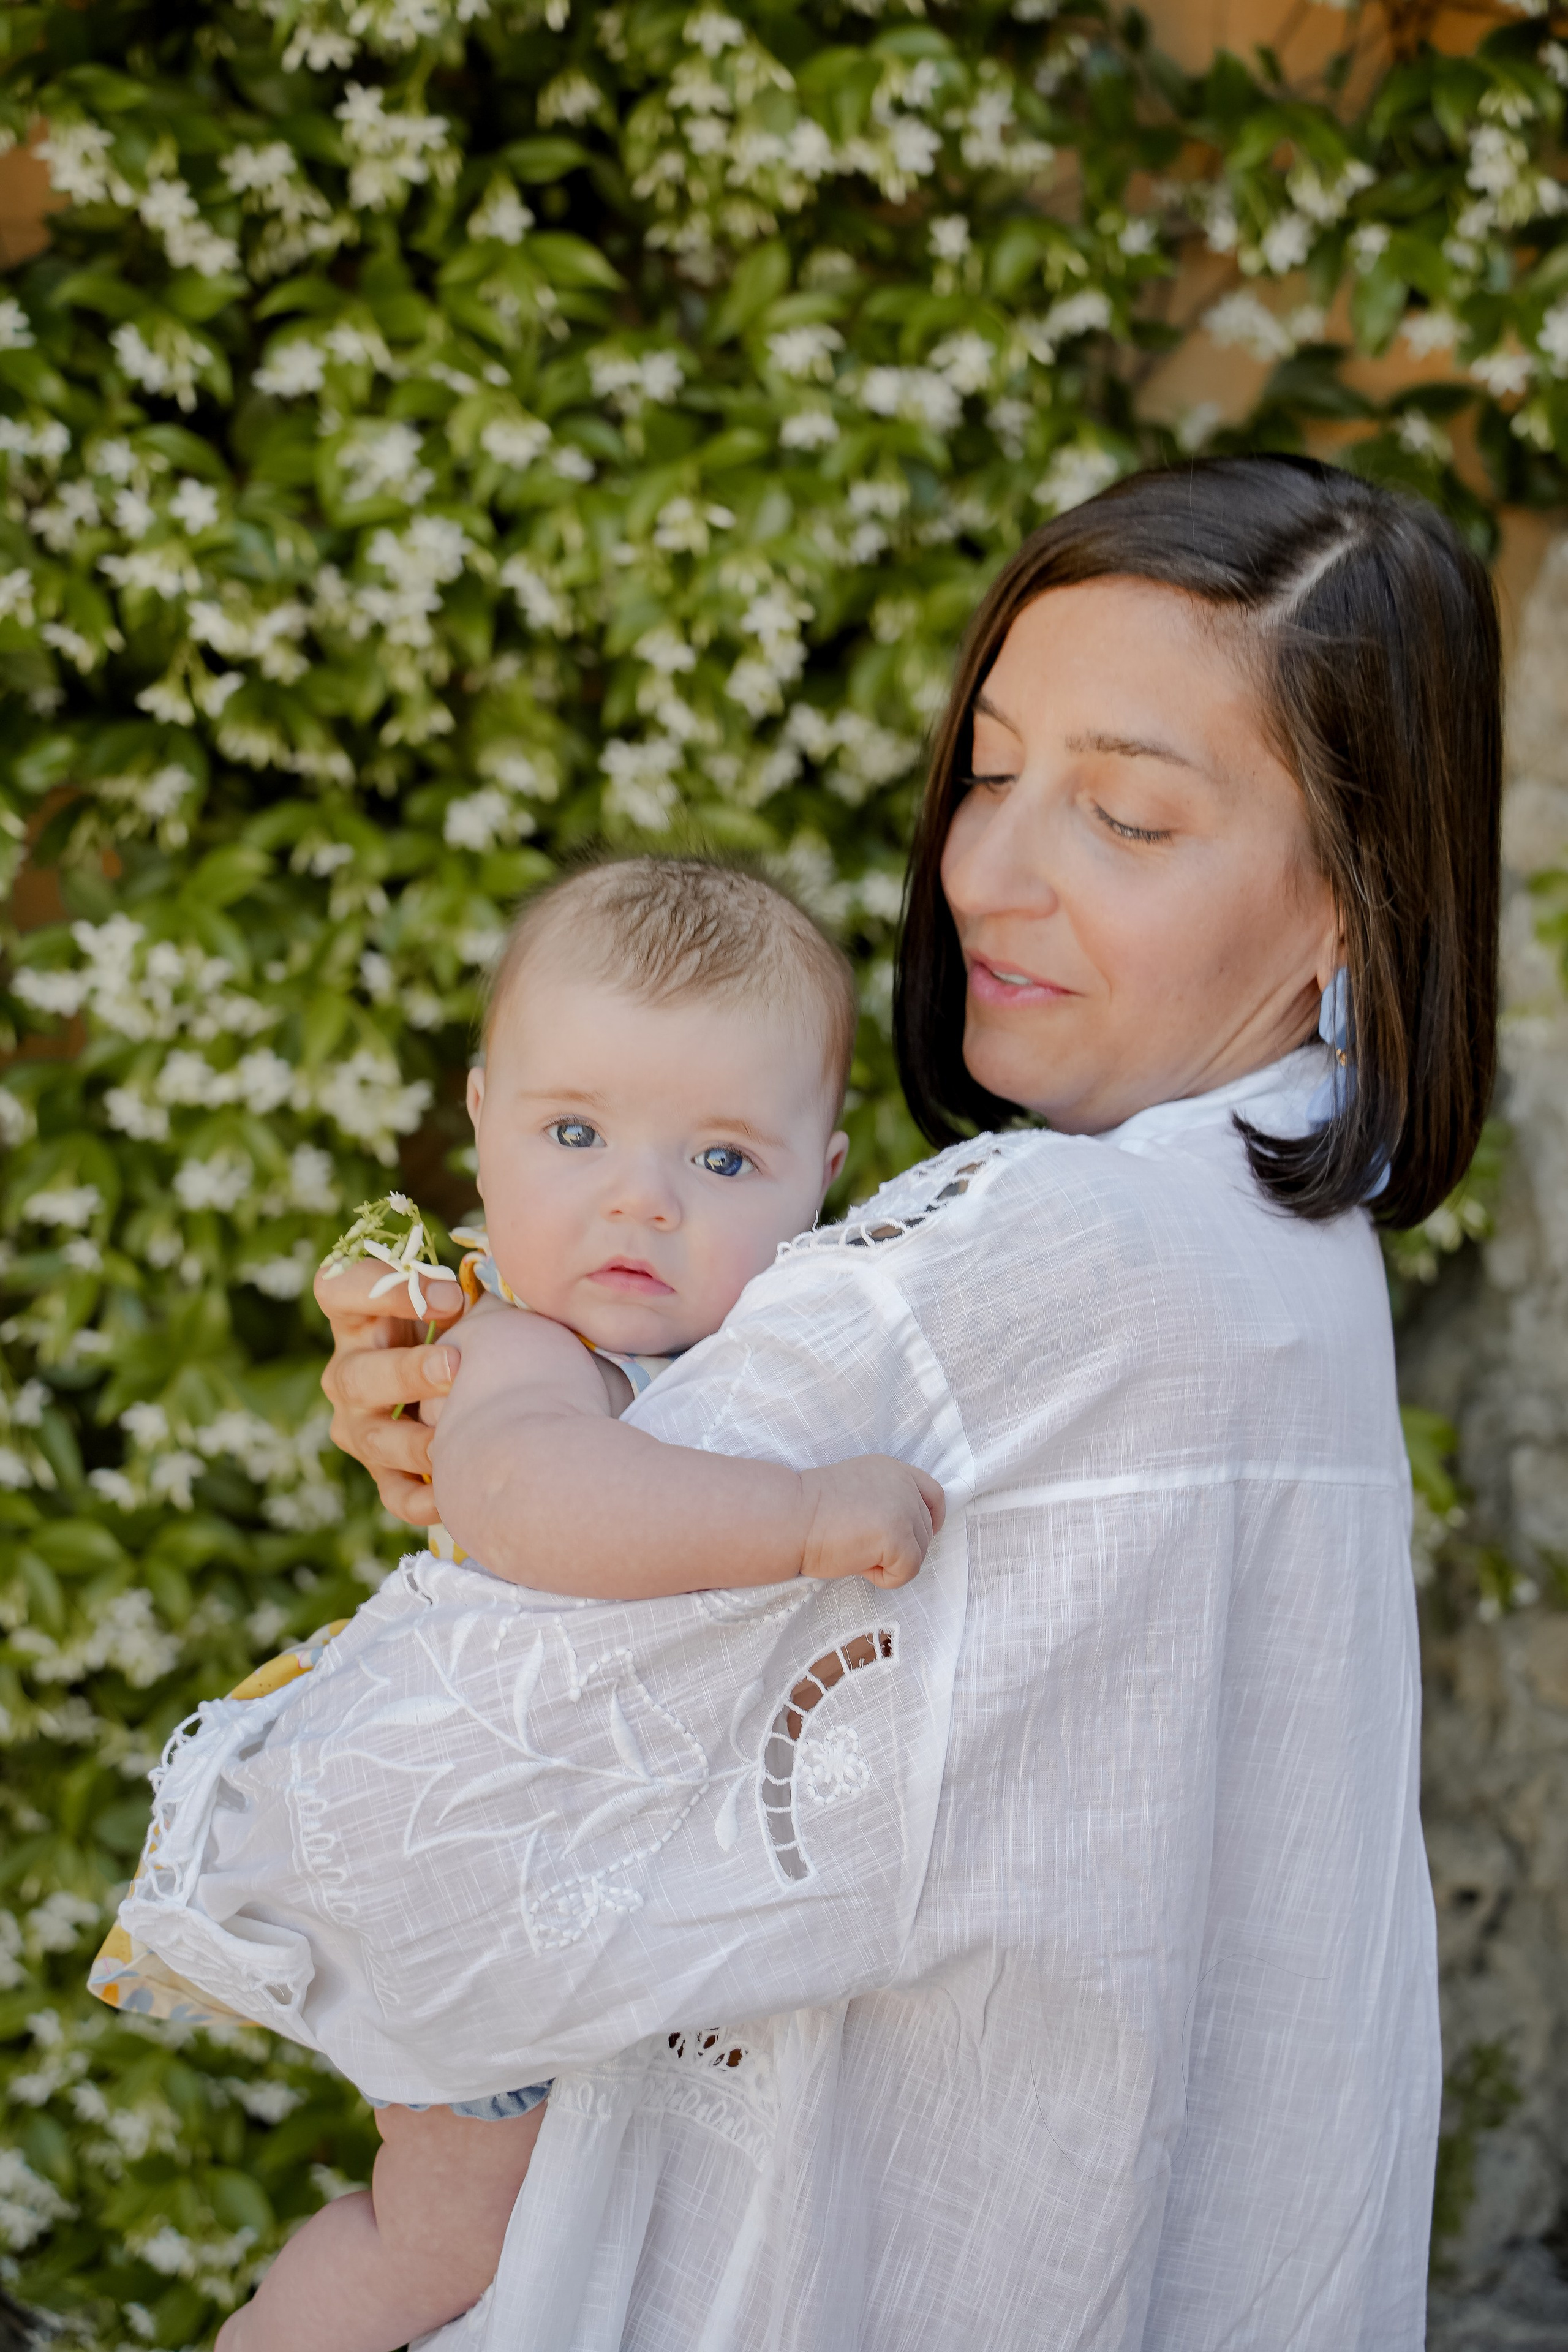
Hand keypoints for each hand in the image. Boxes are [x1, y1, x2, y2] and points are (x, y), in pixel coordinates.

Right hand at [314, 1256, 465, 1523]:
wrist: (476, 1386)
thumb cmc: (465, 1328)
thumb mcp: (461, 1300)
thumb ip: (470, 1284)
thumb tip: (495, 1278)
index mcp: (358, 1316)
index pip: (338, 1289)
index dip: (383, 1289)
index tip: (449, 1295)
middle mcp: (347, 1372)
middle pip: (354, 1375)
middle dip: (406, 1372)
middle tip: (456, 1367)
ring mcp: (360, 1426)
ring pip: (371, 1438)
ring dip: (414, 1440)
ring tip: (456, 1437)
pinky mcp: (383, 1473)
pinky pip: (393, 1494)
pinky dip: (423, 1499)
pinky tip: (454, 1491)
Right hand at [796, 1457, 945, 1589]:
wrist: (788, 1517)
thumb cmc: (809, 1511)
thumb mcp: (856, 1490)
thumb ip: (884, 1500)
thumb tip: (901, 1535)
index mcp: (892, 1469)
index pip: (934, 1494)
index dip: (931, 1520)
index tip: (913, 1538)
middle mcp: (904, 1484)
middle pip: (926, 1531)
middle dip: (900, 1549)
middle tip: (860, 1547)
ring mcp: (904, 1508)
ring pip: (919, 1554)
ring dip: (889, 1563)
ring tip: (854, 1550)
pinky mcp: (898, 1535)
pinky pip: (907, 1571)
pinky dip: (884, 1578)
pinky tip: (857, 1562)